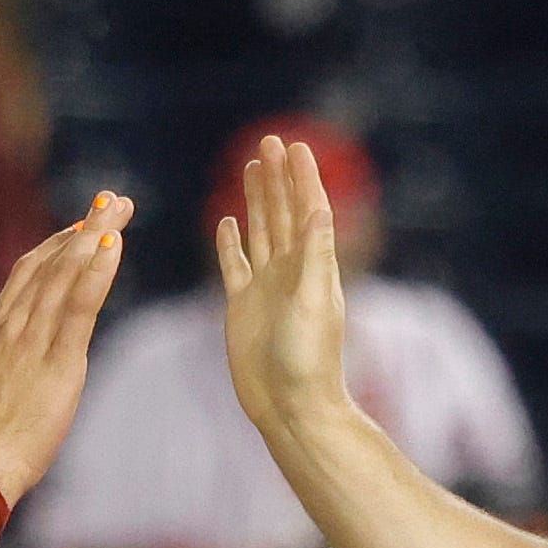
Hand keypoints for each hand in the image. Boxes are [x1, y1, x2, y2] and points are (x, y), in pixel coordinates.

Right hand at [0, 192, 135, 504]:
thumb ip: (5, 368)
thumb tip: (16, 369)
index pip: (26, 274)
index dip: (54, 245)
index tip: (79, 226)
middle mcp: (12, 326)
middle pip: (50, 262)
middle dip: (84, 226)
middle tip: (112, 199)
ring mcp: (32, 339)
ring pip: (66, 274)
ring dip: (96, 235)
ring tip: (121, 208)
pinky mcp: (58, 360)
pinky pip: (81, 306)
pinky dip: (97, 270)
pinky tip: (113, 244)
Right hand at [214, 135, 347, 429]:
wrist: (289, 406)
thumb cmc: (309, 360)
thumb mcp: (314, 302)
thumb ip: (315, 255)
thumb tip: (320, 208)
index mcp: (313, 267)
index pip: (309, 210)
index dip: (303, 178)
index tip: (297, 145)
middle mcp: (290, 271)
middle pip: (284, 212)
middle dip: (278, 177)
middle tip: (271, 140)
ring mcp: (265, 287)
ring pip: (260, 230)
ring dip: (258, 198)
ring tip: (253, 165)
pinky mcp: (242, 306)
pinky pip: (234, 264)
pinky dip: (230, 241)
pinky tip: (228, 221)